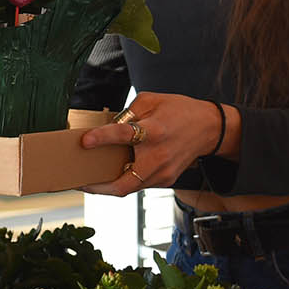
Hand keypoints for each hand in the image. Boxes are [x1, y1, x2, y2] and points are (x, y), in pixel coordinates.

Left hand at [77, 93, 234, 196]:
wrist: (210, 128)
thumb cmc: (178, 111)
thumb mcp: (152, 100)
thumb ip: (128, 112)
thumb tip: (106, 126)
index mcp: (154, 130)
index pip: (124, 135)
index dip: (102, 138)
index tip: (84, 141)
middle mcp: (158, 156)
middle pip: (124, 183)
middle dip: (98, 187)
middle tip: (78, 182)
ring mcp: (163, 173)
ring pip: (129, 189)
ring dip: (107, 186)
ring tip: (88, 180)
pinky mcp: (166, 180)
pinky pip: (138, 185)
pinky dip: (123, 181)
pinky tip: (110, 175)